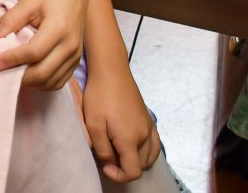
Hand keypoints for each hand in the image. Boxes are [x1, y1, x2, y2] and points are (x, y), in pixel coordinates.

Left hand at [0, 0, 86, 89]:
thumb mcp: (28, 2)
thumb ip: (10, 20)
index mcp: (59, 28)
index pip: (34, 52)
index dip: (13, 59)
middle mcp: (70, 46)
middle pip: (43, 72)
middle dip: (19, 76)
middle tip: (1, 72)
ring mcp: (75, 56)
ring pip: (51, 82)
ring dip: (29, 82)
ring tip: (12, 73)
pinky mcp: (75, 62)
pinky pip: (58, 81)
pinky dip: (41, 83)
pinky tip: (28, 74)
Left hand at [79, 65, 161, 181]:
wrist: (111, 71)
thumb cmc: (99, 96)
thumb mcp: (93, 123)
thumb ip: (102, 148)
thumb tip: (109, 162)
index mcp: (130, 139)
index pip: (132, 172)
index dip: (119, 176)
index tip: (105, 166)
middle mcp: (144, 136)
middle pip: (140, 165)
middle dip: (124, 167)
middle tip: (107, 154)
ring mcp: (150, 128)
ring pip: (149, 157)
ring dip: (135, 161)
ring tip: (118, 150)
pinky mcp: (150, 120)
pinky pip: (155, 145)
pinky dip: (146, 152)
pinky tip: (134, 146)